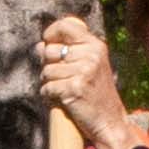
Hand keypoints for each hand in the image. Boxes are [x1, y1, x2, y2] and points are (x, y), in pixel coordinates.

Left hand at [31, 12, 133, 148]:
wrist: (110, 121)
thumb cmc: (96, 94)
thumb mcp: (88, 67)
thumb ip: (65, 54)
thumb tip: (39, 46)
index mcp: (95, 46)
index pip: (66, 26)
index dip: (51, 33)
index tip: (47, 41)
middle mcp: (91, 55)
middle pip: (49, 50)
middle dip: (48, 65)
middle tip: (60, 77)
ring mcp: (83, 71)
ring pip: (46, 71)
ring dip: (49, 83)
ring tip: (63, 90)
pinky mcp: (74, 88)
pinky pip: (47, 87)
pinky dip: (49, 95)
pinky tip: (61, 99)